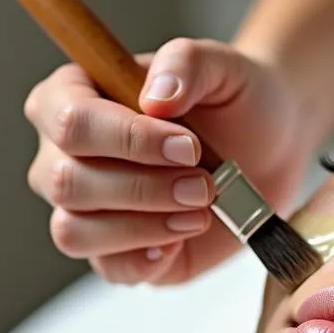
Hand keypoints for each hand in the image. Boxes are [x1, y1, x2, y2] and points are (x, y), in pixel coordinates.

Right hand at [25, 39, 309, 283]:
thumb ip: (185, 63)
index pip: (69, 121)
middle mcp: (64, 155)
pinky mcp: (118, 251)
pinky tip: (180, 241)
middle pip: (66, 182)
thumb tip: (157, 95)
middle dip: (143, 188)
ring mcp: (86, 208)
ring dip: (142, 227)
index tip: (189, 146)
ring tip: (201, 212)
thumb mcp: (222, 66)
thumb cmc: (234, 100)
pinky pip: (108, 269)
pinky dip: (145, 261)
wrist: (269, 148)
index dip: (127, 139)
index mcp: (74, 96)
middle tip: (205, 184)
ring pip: (74, 232)